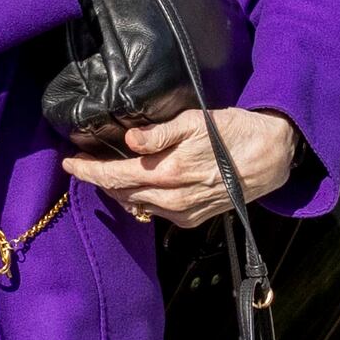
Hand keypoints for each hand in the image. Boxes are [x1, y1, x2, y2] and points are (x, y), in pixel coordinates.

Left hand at [62, 107, 298, 227]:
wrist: (271, 157)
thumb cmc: (233, 133)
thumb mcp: (196, 122)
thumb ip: (160, 134)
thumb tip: (129, 141)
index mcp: (169, 173)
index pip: (115, 177)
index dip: (88, 171)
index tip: (68, 162)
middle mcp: (173, 199)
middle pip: (121, 193)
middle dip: (97, 179)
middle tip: (81, 162)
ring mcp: (183, 212)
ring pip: (136, 205)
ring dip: (116, 190)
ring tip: (103, 172)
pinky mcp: (194, 218)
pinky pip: (155, 212)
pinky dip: (138, 199)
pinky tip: (134, 186)